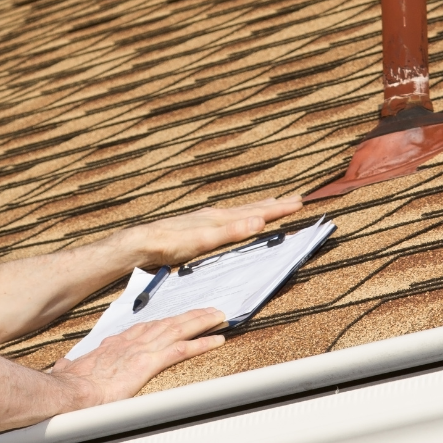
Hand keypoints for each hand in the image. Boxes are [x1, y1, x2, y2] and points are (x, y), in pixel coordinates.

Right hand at [51, 308, 226, 404]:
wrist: (71, 392)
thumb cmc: (71, 386)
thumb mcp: (70, 371)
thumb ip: (71, 366)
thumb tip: (64, 364)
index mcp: (116, 345)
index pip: (145, 329)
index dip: (163, 323)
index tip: (174, 319)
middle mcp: (132, 342)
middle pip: (167, 323)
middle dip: (189, 316)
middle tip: (208, 311)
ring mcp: (142, 350)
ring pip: (178, 330)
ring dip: (201, 322)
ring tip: (218, 317)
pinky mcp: (149, 362)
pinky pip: (182, 350)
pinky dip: (201, 343)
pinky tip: (216, 339)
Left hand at [112, 196, 303, 268]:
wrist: (143, 243)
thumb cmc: (171, 243)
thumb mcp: (203, 240)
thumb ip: (230, 232)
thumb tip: (258, 221)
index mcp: (220, 218)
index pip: (256, 212)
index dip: (278, 209)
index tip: (298, 203)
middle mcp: (215, 215)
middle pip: (251, 208)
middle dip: (274, 205)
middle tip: (295, 199)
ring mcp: (206, 220)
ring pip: (239, 212)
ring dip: (258, 208)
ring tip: (271, 204)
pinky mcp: (198, 227)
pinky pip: (228, 219)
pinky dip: (241, 216)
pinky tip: (237, 219)